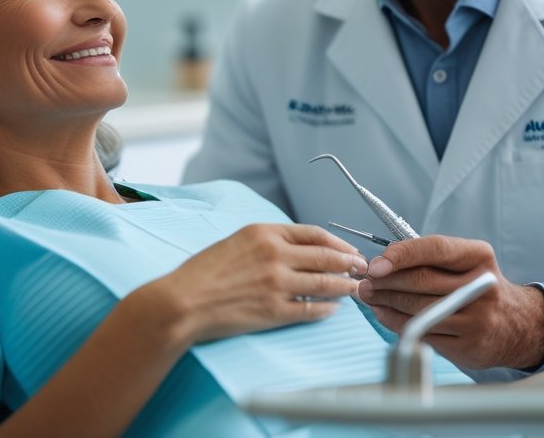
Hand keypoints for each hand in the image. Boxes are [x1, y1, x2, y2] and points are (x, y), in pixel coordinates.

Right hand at [144, 223, 368, 346]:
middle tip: (361, 269)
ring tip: (354, 290)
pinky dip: (326, 309)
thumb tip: (298, 249)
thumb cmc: (203, 272)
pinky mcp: (274, 310)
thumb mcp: (235, 241)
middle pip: (326, 257)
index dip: (338, 244)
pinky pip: (311, 310)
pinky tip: (333, 309)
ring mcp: (276, 284)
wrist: (182, 301)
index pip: (314, 234)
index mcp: (264, 232)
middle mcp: (274, 255)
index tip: (349, 251)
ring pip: (324, 284)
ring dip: (344, 287)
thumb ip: (267, 241)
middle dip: (350, 264)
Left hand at [357, 235, 543, 370]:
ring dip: (386, 302)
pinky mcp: (468, 344)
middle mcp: (480, 285)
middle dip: (386, 281)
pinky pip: (423, 332)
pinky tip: (384, 314)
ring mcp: (476, 318)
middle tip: (365, 280)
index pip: (435, 249)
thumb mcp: (464, 262)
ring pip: (418, 308)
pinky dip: (397, 322)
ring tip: (369, 295)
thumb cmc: (475, 286)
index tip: (376, 263)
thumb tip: (380, 263)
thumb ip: (427, 258)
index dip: (402, 255)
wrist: (514, 325)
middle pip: (422, 281)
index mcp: (479, 256)